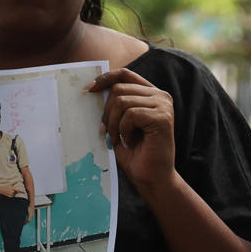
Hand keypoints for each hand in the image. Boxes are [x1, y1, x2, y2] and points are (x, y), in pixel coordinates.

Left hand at [91, 67, 176, 190]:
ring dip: (113, 123)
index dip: (104, 79)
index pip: (125, 74)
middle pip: (119, 89)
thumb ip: (114, 105)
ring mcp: (163, 105)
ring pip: (122, 101)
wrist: (150, 176)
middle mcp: (160, 96)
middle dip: (106, 112)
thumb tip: (90, 88)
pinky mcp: (163, 117)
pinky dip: (123, 130)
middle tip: (107, 132)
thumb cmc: (134, 152)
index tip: (87, 89)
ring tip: (118, 138)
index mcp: (150, 94)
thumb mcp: (119, 123)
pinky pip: (130, 114)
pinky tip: (129, 142)